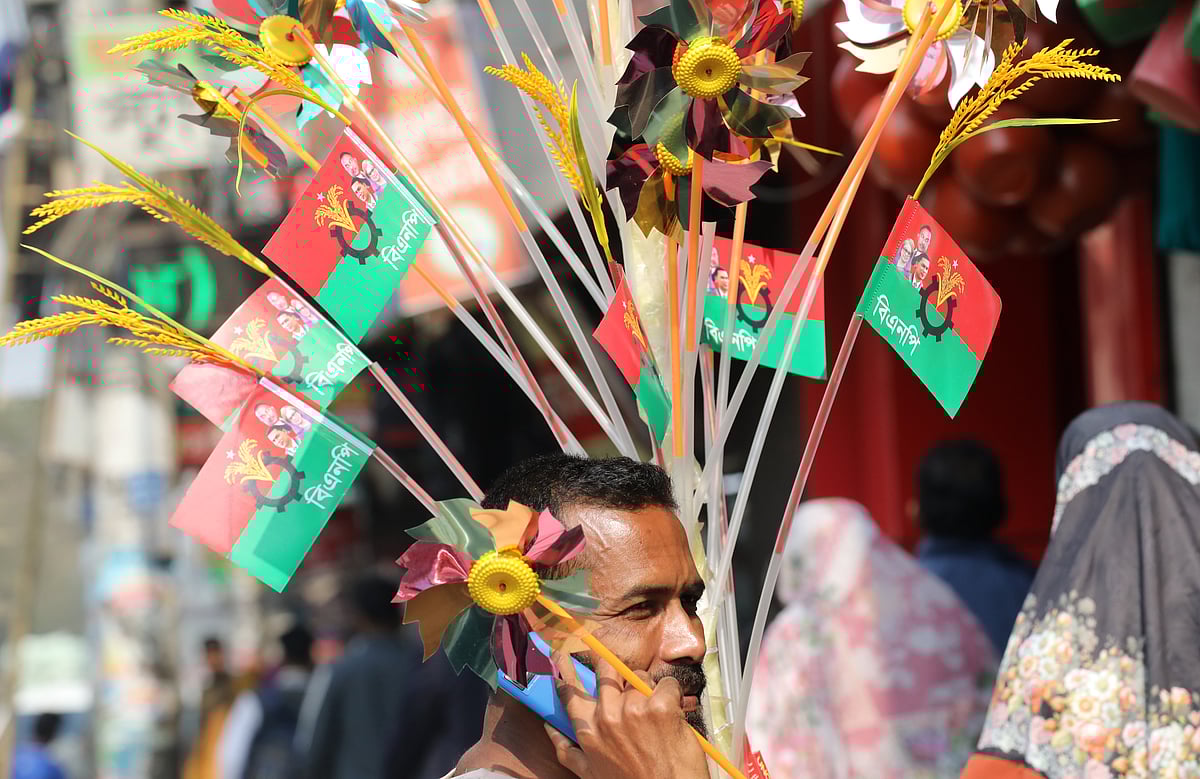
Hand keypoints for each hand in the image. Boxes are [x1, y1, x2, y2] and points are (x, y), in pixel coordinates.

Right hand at [547, 651, 708, 778]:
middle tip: (624, 674)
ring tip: (655, 709)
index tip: (563, 657)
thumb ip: (567, 750)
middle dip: (614, 667)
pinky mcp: (662, 707)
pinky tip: (673, 712)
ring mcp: (635, 709)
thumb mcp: (590, 774)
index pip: (571, 691)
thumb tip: (549, 728)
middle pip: (607, 670)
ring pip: (640, 677)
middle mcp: (608, 716)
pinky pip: (667, 684)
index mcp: (588, 731)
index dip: (567, 670)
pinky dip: (673, 694)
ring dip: (648, 688)